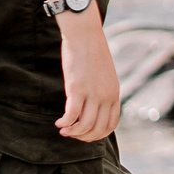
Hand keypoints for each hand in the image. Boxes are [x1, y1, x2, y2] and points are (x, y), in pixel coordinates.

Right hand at [56, 14, 120, 140]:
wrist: (85, 36)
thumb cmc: (92, 54)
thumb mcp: (105, 75)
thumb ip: (103, 91)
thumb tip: (96, 105)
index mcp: (114, 94)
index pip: (111, 124)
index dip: (97, 134)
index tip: (85, 134)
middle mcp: (106, 96)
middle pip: (97, 128)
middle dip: (83, 137)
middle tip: (72, 134)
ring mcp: (92, 94)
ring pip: (85, 125)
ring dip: (72, 132)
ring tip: (63, 130)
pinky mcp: (77, 89)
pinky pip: (71, 115)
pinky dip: (64, 123)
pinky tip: (59, 123)